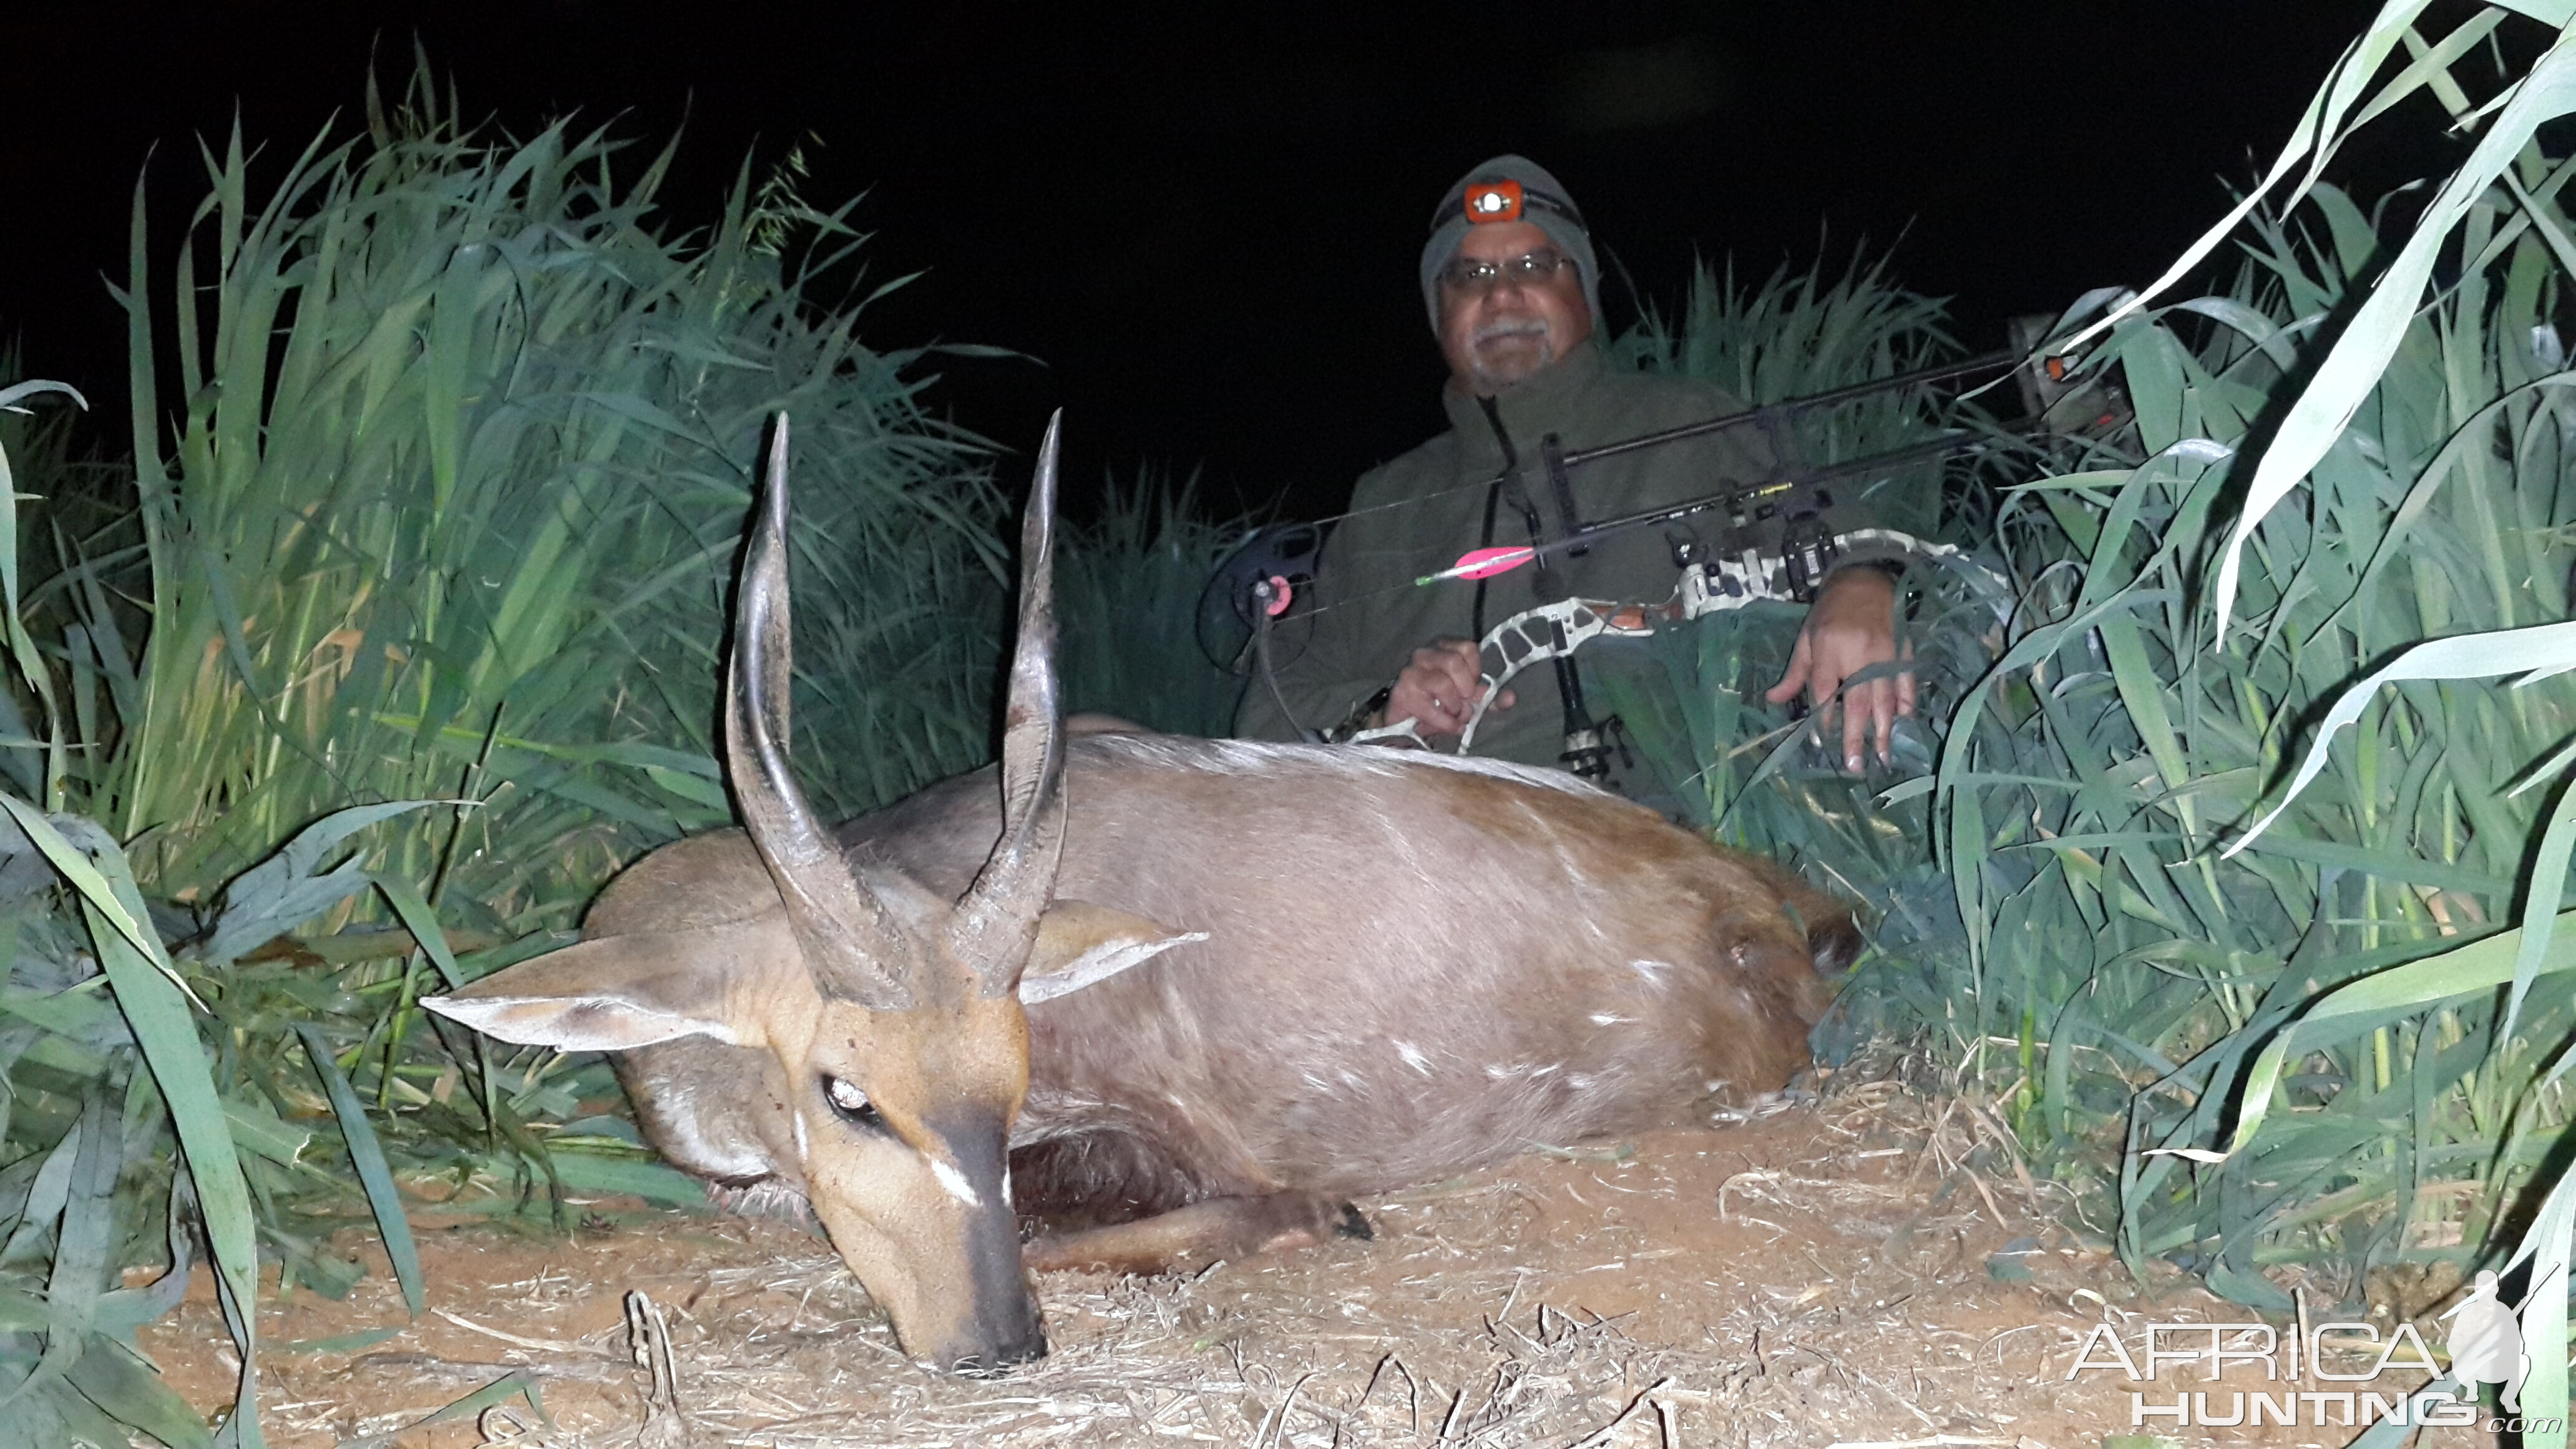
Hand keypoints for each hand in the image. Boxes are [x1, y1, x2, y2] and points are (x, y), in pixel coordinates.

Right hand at [1381, 638, 1514, 738]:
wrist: (1404, 723)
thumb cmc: (1437, 704)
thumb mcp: (1466, 699)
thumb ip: (1487, 697)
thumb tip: (1510, 698)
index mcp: (1443, 648)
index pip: (1468, 647)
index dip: (1475, 670)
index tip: (1472, 687)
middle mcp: (1425, 654)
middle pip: (1454, 661)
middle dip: (1464, 688)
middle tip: (1464, 703)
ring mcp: (1411, 671)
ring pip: (1442, 683)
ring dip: (1454, 706)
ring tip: (1454, 715)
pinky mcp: (1402, 691)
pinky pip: (1430, 705)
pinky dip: (1444, 720)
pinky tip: (1446, 725)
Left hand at [1765, 568, 1913, 772]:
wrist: (1866, 581)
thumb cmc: (1830, 613)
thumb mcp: (1807, 638)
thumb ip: (1795, 673)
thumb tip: (1774, 700)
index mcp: (1829, 649)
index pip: (1825, 691)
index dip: (1824, 718)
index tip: (1822, 743)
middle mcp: (1859, 654)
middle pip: (1858, 701)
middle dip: (1856, 735)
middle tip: (1854, 765)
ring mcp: (1885, 655)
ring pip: (1885, 699)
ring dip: (1884, 731)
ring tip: (1882, 757)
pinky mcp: (1904, 654)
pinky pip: (1907, 685)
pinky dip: (1906, 707)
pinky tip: (1904, 727)